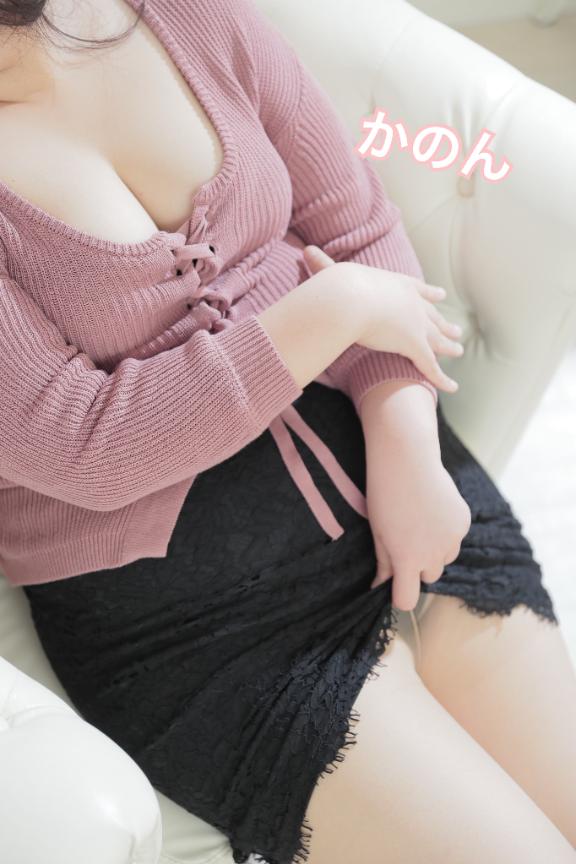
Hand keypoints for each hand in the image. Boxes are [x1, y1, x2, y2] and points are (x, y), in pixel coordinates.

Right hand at [302, 244, 462, 393]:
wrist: (350, 298)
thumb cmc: (340, 285)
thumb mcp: (332, 274)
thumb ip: (322, 266)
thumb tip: (306, 251)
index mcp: (397, 285)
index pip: (417, 289)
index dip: (428, 294)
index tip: (440, 295)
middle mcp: (413, 303)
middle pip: (432, 315)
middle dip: (443, 323)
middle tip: (456, 329)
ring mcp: (416, 324)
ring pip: (437, 339)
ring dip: (448, 346)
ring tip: (458, 350)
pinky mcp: (414, 345)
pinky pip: (431, 367)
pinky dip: (442, 379)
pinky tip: (453, 387)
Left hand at [365, 431, 471, 610]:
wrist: (406, 457)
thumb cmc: (384, 494)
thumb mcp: (378, 531)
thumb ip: (383, 563)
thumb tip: (379, 585)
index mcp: (408, 559)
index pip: (407, 600)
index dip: (400, 594)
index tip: (394, 582)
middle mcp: (434, 554)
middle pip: (428, 578)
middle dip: (417, 567)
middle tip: (404, 539)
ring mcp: (453, 538)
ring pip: (444, 559)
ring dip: (434, 551)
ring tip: (419, 523)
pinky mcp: (464, 522)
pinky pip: (455, 539)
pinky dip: (446, 532)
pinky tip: (433, 510)